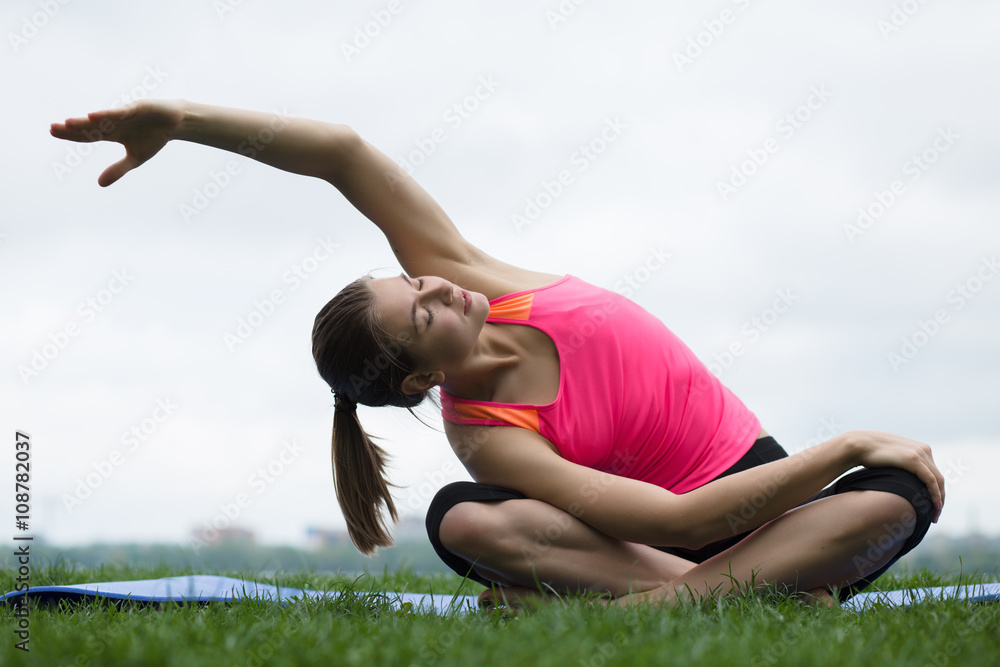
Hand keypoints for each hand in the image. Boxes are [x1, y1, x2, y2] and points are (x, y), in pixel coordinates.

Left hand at [50, 99, 185, 186]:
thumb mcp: (136, 158)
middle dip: (71, 127)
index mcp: (112, 133)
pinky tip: (93, 116)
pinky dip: (107, 114)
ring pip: (101, 119)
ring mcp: (124, 114)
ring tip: (67, 123)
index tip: (53, 131)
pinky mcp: (136, 108)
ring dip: (85, 121)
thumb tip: (99, 184)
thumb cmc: (154, 138)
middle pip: (90, 126)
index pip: (87, 134)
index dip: (71, 134)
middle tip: (52, 128)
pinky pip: (120, 112)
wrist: (175, 123)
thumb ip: (117, 170)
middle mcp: (114, 122)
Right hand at [847, 430, 944, 521]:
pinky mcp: (913, 459)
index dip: (936, 490)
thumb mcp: (891, 457)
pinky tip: (935, 505)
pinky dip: (935, 494)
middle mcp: (924, 450)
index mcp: (920, 449)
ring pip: (938, 481)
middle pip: (939, 478)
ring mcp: (920, 453)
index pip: (934, 473)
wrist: (859, 444)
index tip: (932, 506)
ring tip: (935, 514)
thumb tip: (900, 480)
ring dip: (939, 499)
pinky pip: (930, 480)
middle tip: (935, 514)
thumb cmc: (870, 453)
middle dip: (940, 497)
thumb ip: (900, 465)